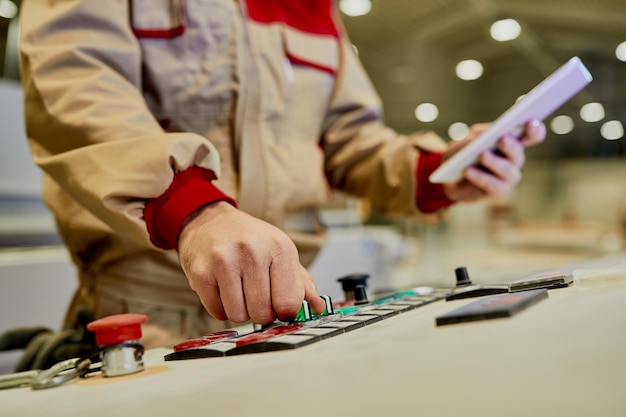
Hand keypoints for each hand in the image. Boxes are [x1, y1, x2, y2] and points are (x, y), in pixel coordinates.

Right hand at [177, 201, 326, 323]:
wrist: (210, 221)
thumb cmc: (249, 239)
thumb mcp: (280, 252)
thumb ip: (301, 282)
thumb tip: (318, 306)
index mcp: (279, 247)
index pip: (289, 302)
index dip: (285, 311)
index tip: (280, 305)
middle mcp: (252, 252)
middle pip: (262, 313)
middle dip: (261, 312)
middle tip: (256, 295)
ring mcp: (224, 261)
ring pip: (238, 315)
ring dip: (240, 310)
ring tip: (239, 290)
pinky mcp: (201, 273)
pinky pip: (217, 312)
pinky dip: (221, 307)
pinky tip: (223, 289)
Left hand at [442, 120, 545, 201]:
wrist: (448, 175)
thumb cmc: (461, 152)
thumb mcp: (467, 138)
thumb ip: (478, 136)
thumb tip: (486, 135)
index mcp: (513, 141)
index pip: (531, 135)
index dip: (534, 130)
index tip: (531, 123)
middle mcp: (515, 159)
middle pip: (518, 153)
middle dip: (511, 146)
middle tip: (502, 139)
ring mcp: (508, 177)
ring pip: (508, 170)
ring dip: (495, 162)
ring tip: (482, 155)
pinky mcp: (498, 191)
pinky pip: (492, 185)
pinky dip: (479, 177)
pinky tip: (467, 170)